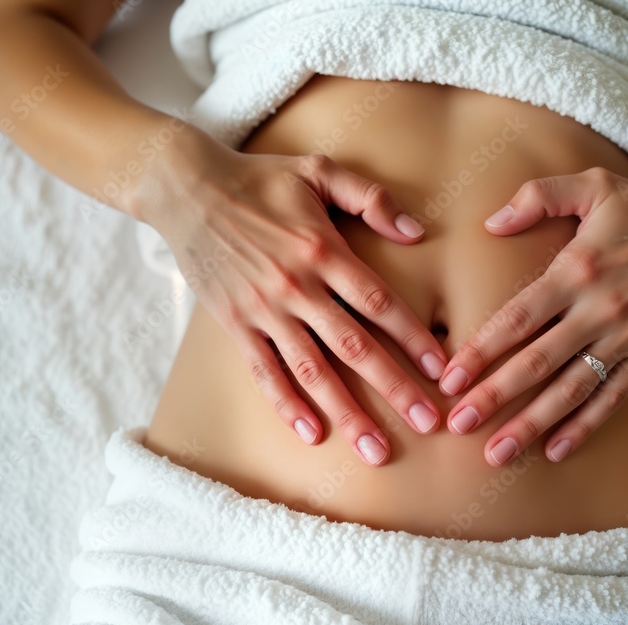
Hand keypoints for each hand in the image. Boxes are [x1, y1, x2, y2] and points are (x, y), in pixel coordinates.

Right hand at [130, 125, 446, 465]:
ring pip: (312, 371)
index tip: (441, 369)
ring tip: (376, 450)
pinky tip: (312, 434)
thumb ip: (371, 198)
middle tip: (429, 423)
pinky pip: (264, 372)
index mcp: (324, 250)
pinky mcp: (235, 324)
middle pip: (354, 347)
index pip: (379, 302)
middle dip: (395, 388)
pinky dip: (287, 405)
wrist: (187, 189)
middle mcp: (296, 286)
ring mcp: (263, 310)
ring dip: (347, 412)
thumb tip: (417, 231)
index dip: (413, 338)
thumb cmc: (261, 179)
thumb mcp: (320, 171)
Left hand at [437, 167, 627, 465]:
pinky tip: (556, 450)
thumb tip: (490, 224)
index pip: (518, 318)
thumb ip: (537, 197)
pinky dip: (585, 426)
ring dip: (532, 424)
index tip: (450, 378)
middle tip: (459, 424)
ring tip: (498, 454)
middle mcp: (598, 310)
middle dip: (495, 397)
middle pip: (537, 362)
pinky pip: (613, 397)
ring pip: (571, 389)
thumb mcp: (593, 185)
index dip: (481, 350)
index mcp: (576, 271)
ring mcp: (627, 338)